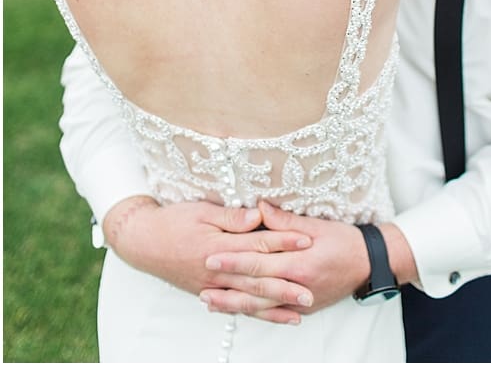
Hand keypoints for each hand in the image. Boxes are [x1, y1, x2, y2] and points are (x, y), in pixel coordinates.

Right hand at [103, 196, 314, 324]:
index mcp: (217, 247)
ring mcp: (211, 286)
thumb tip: (259, 215)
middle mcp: (216, 272)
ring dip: (273, 307)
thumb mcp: (202, 210)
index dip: (284, 241)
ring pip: (247, 300)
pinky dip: (255, 314)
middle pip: (256, 280)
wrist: (143, 243)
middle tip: (310, 291)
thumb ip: (232, 216)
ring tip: (299, 313)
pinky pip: (235, 307)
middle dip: (285, 286)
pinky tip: (273, 318)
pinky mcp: (208, 293)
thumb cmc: (174, 221)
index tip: (307, 240)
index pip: (257, 245)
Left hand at [201, 202, 418, 317]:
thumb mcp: (317, 225)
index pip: (258, 264)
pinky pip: (273, 311)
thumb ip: (285, 220)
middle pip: (254, 288)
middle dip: (226, 285)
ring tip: (209, 301)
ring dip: (233, 304)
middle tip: (201, 281)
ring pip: (260, 305)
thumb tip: (259, 207)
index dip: (233, 262)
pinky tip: (237, 309)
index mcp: (300, 264)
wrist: (372, 264)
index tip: (211, 258)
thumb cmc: (347, 241)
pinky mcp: (304, 307)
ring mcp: (301, 301)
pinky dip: (253, 311)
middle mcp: (298, 286)